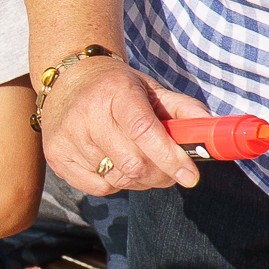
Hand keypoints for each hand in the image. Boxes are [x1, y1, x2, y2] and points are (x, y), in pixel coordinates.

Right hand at [38, 55, 207, 196]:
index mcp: (115, 92)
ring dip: (139, 179)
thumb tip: (212, 133)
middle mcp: (87, 114)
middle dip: (161, 174)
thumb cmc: (119, 89)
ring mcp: (68, 137)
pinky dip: (114, 183)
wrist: (69, 80)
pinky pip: (98, 188)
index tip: (191, 176)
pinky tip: (114, 163)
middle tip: (171, 170)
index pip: (144, 131)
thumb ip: (184, 110)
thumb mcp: (152, 90)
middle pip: (133, 164)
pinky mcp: (56, 157)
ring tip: (140, 160)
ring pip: (118, 179)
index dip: (170, 157)